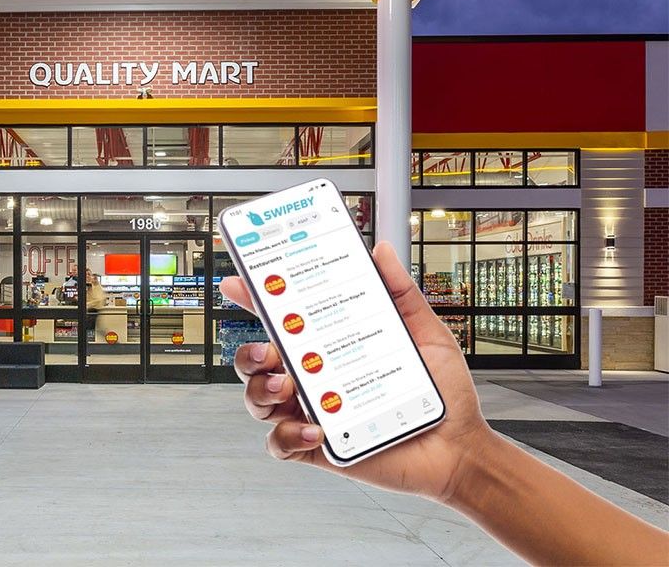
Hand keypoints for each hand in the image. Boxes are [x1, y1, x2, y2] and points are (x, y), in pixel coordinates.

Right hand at [222, 242, 495, 501]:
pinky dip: (287, 436)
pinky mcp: (318, 448)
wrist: (460, 447)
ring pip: (258, 400)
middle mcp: (313, 377)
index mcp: (328, 346)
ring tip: (286, 385)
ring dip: (260, 390)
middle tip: (266, 351)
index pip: (282, 320)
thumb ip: (401, 292)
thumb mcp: (425, 333)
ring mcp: (312, 412)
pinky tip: (315, 429)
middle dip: (248, 354)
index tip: (239, 282)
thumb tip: (384, 252)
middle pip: (257, 362)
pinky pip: (282, 443)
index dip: (254, 299)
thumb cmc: (442, 392)